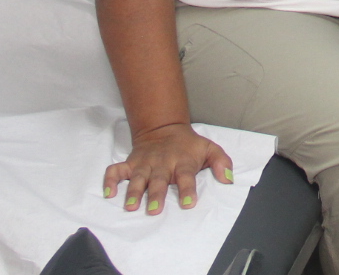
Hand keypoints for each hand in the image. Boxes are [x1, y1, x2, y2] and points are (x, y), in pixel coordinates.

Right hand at [104, 122, 233, 214]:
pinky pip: (116, 170)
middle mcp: (162, 163)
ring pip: (137, 178)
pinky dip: (110, 180)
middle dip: (156, 195)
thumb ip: (222, 162)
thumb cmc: (189, 145)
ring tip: (130, 206)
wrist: (164, 128)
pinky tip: (108, 193)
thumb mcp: (209, 148)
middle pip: (159, 180)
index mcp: (183, 162)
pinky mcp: (131, 163)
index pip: (186, 176)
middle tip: (154, 210)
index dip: (187, 189)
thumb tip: (229, 179)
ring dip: (133, 192)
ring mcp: (145, 164)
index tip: (188, 203)